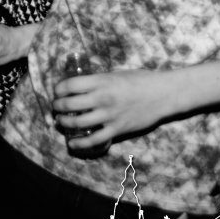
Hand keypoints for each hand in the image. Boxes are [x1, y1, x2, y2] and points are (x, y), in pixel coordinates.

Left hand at [51, 68, 174, 150]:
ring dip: (64, 123)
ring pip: (77, 123)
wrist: (163, 94)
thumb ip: (98, 81)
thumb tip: (82, 87)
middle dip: (57, 107)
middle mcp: (102, 98)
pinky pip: (94, 140)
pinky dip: (80, 144)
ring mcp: (109, 115)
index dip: (58, 89)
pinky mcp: (117, 129)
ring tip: (60, 122)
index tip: (57, 92)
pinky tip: (72, 143)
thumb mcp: (115, 74)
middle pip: (69, 104)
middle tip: (56, 107)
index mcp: (101, 81)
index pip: (69, 85)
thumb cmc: (141, 80)